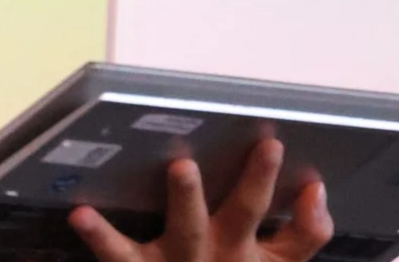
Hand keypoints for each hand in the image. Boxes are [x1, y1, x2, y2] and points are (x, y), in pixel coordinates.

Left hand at [69, 139, 333, 261]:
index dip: (309, 213)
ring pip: (188, 228)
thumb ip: (303, 233)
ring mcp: (179, 261)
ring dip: (188, 198)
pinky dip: (99, 233)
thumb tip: (316, 189)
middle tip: (266, 147)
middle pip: (245, 216)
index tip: (313, 178)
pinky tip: (81, 212)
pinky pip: (117, 251)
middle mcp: (222, 254)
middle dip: (256, 183)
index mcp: (254, 255)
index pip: (298, 237)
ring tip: (183, 167)